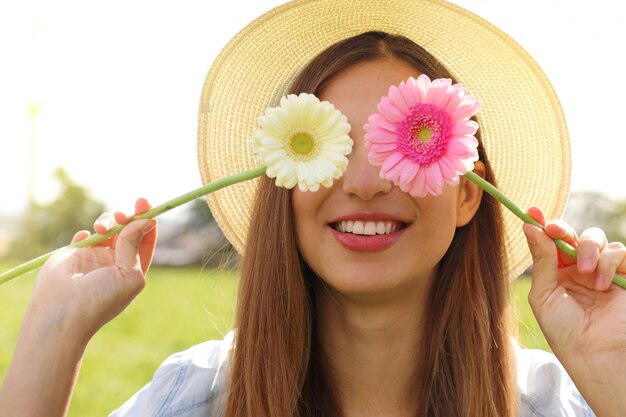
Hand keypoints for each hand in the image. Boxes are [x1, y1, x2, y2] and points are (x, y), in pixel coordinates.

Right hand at [28, 198, 156, 344]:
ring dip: (107, 221)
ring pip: (107, 227)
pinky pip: (84, 235)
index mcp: (133, 268)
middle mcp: (116, 262)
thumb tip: (147, 219)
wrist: (62, 310)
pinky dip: (85, 233)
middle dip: (126, 217)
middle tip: (122, 214)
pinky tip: (83, 242)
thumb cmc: (101, 298)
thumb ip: (134, 244)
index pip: (145, 239)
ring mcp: (95, 257)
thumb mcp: (127, 273)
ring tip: (101, 228)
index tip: (145, 203)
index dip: (147, 220)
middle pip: (127, 229)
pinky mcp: (75, 253)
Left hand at [523, 207, 625, 415]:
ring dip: (588, 249)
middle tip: (556, 231)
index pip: (550, 242)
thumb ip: (542, 260)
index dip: (542, 225)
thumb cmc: (564, 330)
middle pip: (572, 234)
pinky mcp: (623, 276)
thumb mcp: (544, 294)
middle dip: (563, 229)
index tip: (532, 212)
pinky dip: (608, 261)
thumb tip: (529, 226)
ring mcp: (602, 271)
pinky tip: (601, 284)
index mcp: (555, 273)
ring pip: (596, 238)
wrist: (595, 354)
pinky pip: (618, 251)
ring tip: (585, 273)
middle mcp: (578, 269)